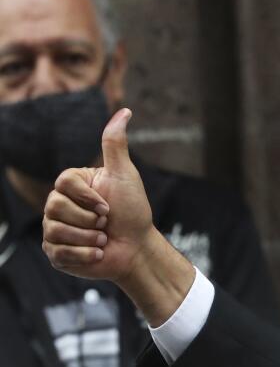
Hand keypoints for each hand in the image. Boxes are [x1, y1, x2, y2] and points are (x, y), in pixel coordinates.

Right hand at [42, 108, 153, 282]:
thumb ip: (115, 144)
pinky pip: (58, 252)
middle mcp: (58, 205)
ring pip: (55, 230)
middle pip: (55, 207)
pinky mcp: (56, 253)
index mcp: (72, 185)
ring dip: (89, 238)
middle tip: (106, 224)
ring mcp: (55, 230)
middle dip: (90, 219)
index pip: (63, 183)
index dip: (88, 198)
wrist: (137, 249)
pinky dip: (85, 256)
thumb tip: (125, 111)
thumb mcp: (124, 175)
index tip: (108, 206)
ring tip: (102, 239)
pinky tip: (98, 254)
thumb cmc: (133, 212)